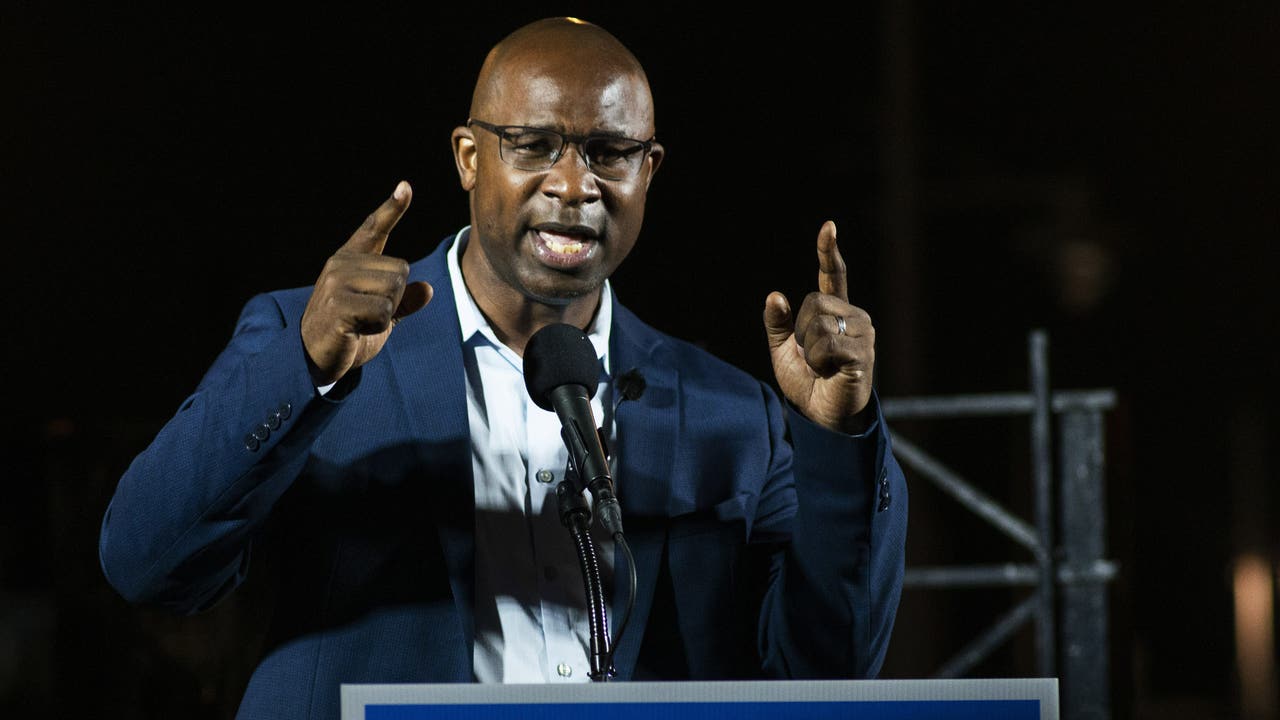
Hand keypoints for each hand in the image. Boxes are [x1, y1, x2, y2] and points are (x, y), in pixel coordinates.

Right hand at [300, 181, 432, 385]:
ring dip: (387, 313)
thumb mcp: (381, 315)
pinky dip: (379, 327)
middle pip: (401, 270)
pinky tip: (357, 331)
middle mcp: (341, 264)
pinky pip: (383, 311)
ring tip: (361, 322)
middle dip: (396, 297)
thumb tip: (428, 289)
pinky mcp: (337, 305)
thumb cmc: (348, 333)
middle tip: (368, 314)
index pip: (374, 228)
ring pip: (394, 289)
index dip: (392, 208)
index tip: (405, 186)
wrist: (313, 357)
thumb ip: (403, 300)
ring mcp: (336, 283)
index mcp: (350, 260)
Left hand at [763, 221, 874, 433]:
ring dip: (809, 351)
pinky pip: (826, 343)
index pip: (834, 276)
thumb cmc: (807, 383)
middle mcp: (854, 317)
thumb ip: (777, 324)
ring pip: (819, 323)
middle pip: (813, 302)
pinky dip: (817, 361)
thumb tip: (775, 295)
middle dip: (801, 331)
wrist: (822, 416)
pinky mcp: (864, 352)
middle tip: (813, 357)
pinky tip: (830, 372)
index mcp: (835, 312)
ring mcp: (863, 333)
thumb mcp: (782, 351)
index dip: (829, 252)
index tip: (829, 227)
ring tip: (823, 367)